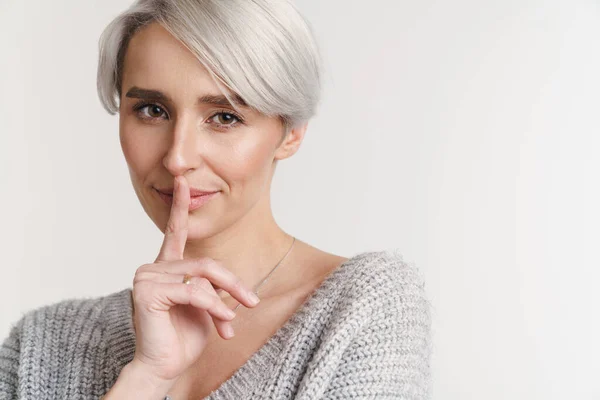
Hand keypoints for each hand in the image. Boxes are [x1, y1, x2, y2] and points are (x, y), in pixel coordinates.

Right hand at [129, 175, 259, 382]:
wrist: (164, 367)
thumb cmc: (183, 339)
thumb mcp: (205, 308)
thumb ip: (213, 288)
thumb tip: (234, 287)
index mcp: (166, 268)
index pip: (175, 233)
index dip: (180, 207)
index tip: (183, 182)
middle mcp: (153, 268)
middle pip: (205, 263)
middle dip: (231, 284)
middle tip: (251, 302)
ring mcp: (146, 277)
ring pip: (201, 277)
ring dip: (222, 301)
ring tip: (229, 322)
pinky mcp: (146, 291)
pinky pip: (192, 291)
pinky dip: (213, 306)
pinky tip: (222, 322)